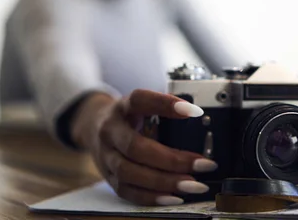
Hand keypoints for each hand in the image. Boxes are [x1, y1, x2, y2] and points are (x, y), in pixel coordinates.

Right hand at [71, 90, 217, 205]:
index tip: (194, 112)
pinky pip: (127, 191)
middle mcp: (110, 131)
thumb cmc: (129, 116)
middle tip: (202, 164)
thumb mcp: (143, 105)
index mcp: (123, 107)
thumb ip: (165, 109)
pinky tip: (174, 197)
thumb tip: (198, 117)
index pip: (139, 100)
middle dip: (171, 160)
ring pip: (129, 173)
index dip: (165, 104)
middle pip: (135, 147)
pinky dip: (151, 197)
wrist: (94, 126)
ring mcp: (106, 156)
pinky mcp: (108, 177)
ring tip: (192, 185)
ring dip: (164, 182)